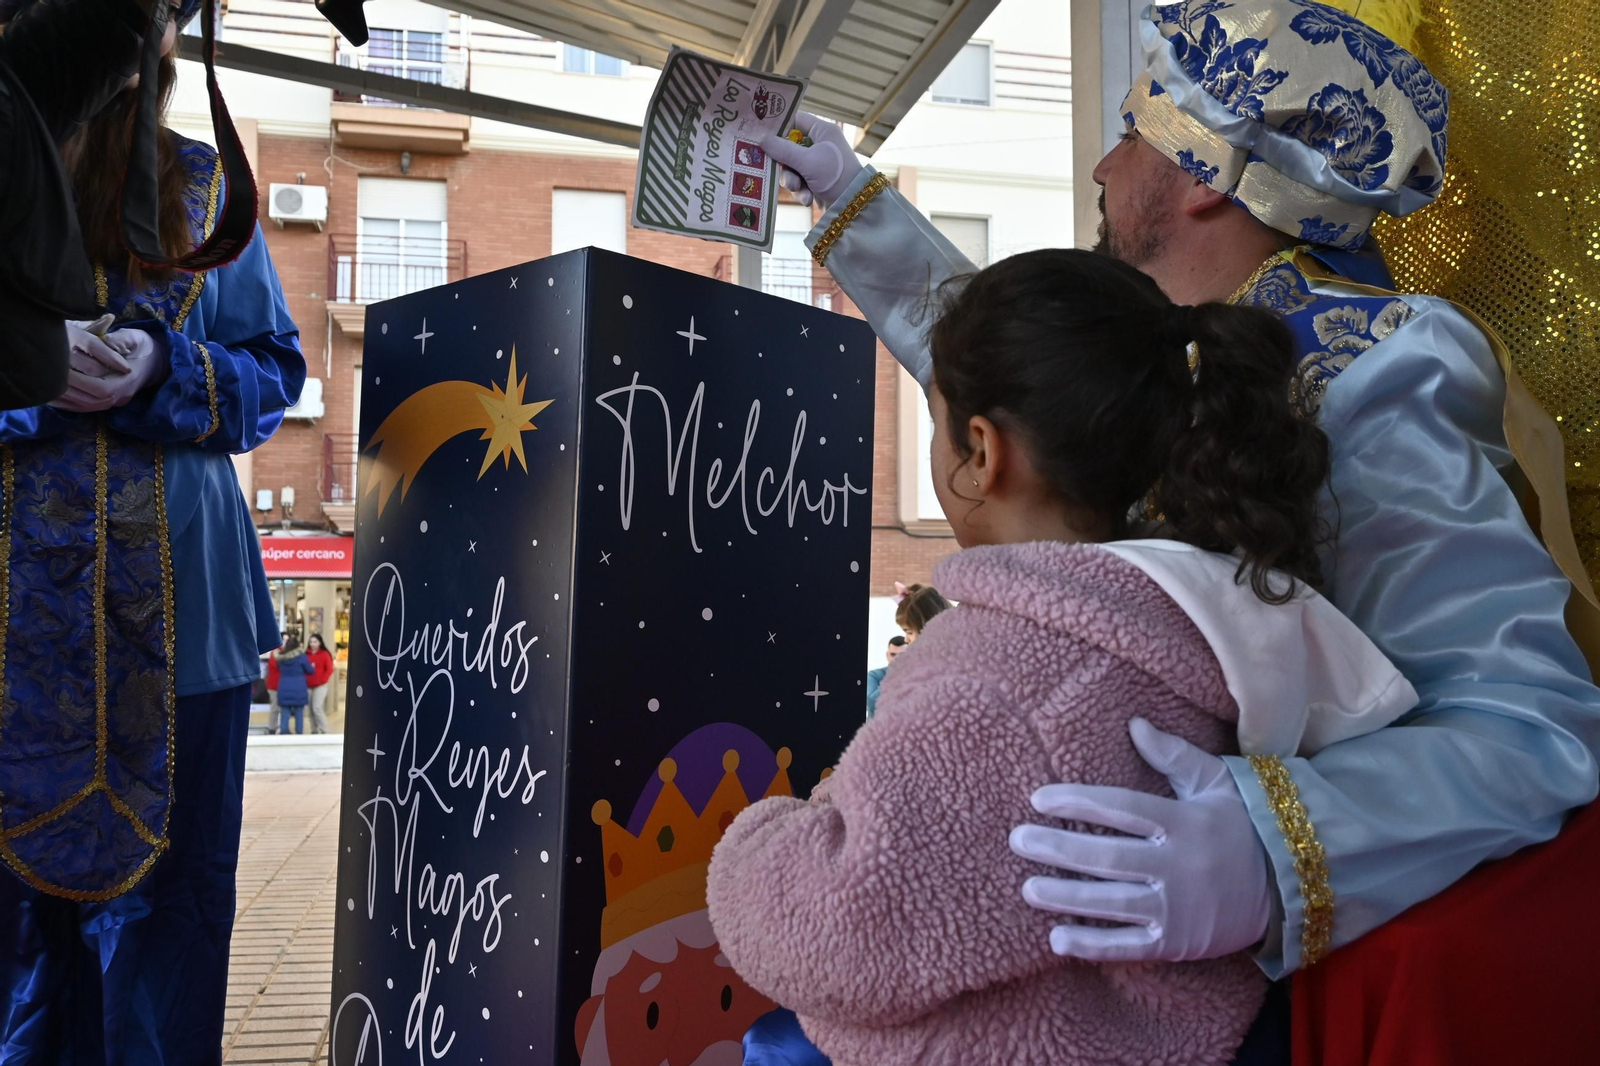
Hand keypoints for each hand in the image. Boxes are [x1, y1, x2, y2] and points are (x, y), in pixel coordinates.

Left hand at [51, 326, 166, 412]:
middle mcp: (119, 397)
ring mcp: (113, 402)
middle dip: (66, 390)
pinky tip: (52, 398)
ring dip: (63, 400)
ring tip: (43, 389)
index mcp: (126, 382)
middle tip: (45, 378)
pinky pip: (85, 408)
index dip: (78, 381)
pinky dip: (68, 405)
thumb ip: (120, 340)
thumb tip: (105, 341)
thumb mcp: (136, 338)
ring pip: (85, 407)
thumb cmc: (145, 347)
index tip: (59, 369)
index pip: (99, 388)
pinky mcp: (107, 402)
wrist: (158, 361)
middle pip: (88, 401)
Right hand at [759, 112, 861, 208]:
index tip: (761, 134)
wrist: (854, 205)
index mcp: (821, 131)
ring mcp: (818, 163)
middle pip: (789, 147)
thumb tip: (762, 139)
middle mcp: (820, 144)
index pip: (795, 120)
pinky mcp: (817, 181)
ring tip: (799, 189)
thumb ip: (783, 150)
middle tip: (779, 170)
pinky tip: (808, 199)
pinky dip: (801, 191)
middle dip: (784, 164)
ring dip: (792, 180)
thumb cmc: (834, 175)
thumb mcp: (807, 161)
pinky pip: (800, 182)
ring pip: (792, 167)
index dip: (778, 127)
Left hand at [1008, 717, 1271, 962]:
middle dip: (1057, 848)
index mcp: (1184, 822)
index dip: (1077, 801)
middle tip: (1017, 840)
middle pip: (1106, 856)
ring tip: (1028, 887)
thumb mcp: (1218, 782)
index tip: (1039, 798)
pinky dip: (1092, 945)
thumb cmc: (1247, 823)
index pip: (1120, 808)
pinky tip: (1057, 939)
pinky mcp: (1178, 941)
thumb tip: (1134, 724)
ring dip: (1065, 896)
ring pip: (1111, 902)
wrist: (1294, 883)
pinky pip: (1129, 945)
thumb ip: (1174, 756)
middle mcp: (1178, 865)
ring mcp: (1178, 907)